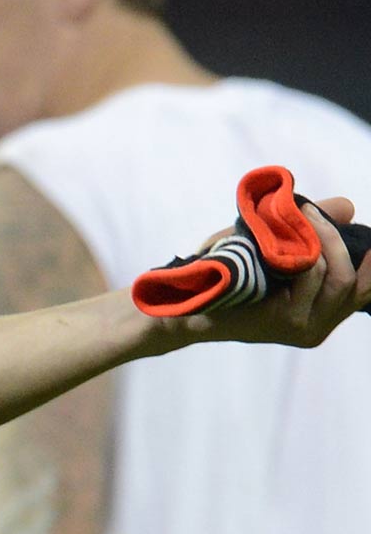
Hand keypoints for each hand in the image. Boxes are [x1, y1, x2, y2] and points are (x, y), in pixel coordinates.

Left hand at [187, 195, 370, 347]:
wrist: (181, 303)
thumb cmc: (226, 275)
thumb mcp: (273, 249)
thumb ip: (311, 232)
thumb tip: (348, 207)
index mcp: (320, 314)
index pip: (364, 288)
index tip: (365, 234)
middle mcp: (317, 326)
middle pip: (356, 280)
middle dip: (340, 239)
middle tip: (313, 212)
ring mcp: (304, 327)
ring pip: (337, 275)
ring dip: (323, 237)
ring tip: (300, 214)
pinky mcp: (287, 322)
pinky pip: (311, 275)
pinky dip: (306, 247)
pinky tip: (288, 231)